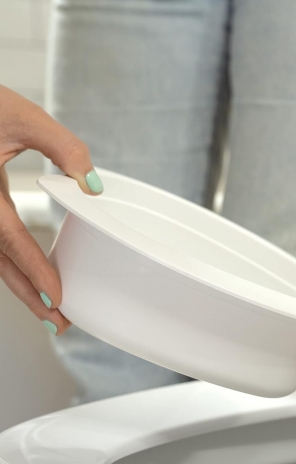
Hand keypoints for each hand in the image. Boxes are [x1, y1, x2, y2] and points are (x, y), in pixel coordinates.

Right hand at [0, 85, 102, 334]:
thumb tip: (93, 186)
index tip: (58, 296)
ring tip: (50, 312)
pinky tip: (31, 276)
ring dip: (20, 286)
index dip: (34, 269)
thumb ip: (63, 147)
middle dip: (28, 295)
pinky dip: (13, 265)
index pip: (9, 239)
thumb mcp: (22, 116)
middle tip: (58, 323)